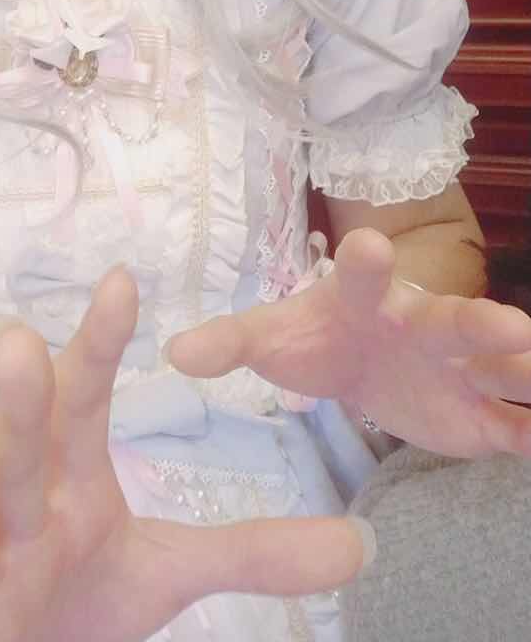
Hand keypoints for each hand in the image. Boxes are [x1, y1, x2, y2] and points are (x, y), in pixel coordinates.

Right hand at [0, 266, 374, 641]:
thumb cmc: (73, 589)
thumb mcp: (164, 570)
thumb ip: (251, 550)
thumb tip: (362, 544)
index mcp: (66, 477)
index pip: (84, 401)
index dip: (100, 346)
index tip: (124, 283)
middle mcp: (14, 506)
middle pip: (19, 447)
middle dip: (18, 401)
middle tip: (21, 342)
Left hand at [164, 227, 530, 458]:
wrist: (356, 365)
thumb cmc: (315, 339)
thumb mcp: (270, 339)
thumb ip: (229, 342)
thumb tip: (175, 353)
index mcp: (366, 301)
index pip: (363, 278)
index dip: (367, 264)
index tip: (366, 244)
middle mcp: (423, 328)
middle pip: (453, 321)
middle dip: (481, 323)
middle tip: (515, 325)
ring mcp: (458, 371)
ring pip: (501, 369)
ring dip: (525, 371)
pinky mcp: (480, 419)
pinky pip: (514, 426)